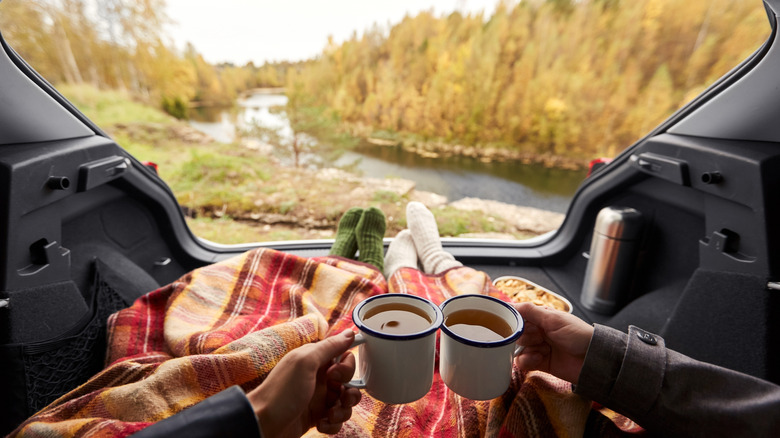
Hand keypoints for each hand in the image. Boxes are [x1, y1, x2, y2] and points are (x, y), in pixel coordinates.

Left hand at [247, 330, 361, 436]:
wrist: (263, 424)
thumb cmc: (281, 392)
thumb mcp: (305, 363)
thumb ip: (329, 347)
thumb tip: (350, 332)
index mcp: (315, 361)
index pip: (344, 358)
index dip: (347, 367)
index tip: (334, 375)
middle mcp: (319, 379)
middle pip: (349, 382)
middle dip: (350, 392)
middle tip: (337, 398)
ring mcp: (318, 399)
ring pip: (345, 402)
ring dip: (343, 411)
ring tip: (331, 415)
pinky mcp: (317, 417)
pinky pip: (336, 420)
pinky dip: (333, 424)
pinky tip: (321, 425)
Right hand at [513, 303, 593, 383]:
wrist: (592, 359)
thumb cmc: (578, 335)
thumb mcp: (553, 319)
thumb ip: (530, 311)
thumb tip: (511, 304)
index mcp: (542, 318)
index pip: (519, 316)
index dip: (515, 321)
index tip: (515, 325)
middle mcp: (538, 332)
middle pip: (517, 334)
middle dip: (525, 337)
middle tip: (539, 337)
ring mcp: (539, 347)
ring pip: (518, 348)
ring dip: (528, 349)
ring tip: (543, 349)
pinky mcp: (539, 362)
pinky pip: (523, 361)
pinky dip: (528, 360)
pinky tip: (540, 358)